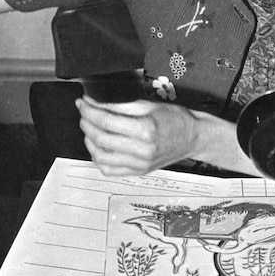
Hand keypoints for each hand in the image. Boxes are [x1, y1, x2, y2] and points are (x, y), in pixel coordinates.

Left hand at [76, 97, 198, 175]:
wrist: (192, 138)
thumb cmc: (174, 118)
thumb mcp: (148, 105)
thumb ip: (119, 106)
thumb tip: (94, 103)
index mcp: (145, 130)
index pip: (106, 121)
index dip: (88, 111)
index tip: (82, 103)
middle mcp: (142, 150)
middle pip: (100, 139)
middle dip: (86, 123)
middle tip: (84, 113)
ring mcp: (140, 164)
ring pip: (101, 157)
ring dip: (89, 141)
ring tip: (90, 129)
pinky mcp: (138, 172)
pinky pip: (109, 170)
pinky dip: (98, 158)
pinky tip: (99, 146)